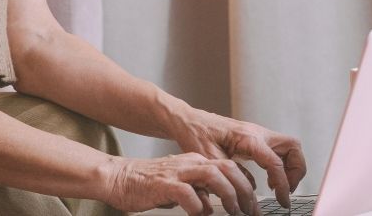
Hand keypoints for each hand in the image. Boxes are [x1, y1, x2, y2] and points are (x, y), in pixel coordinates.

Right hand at [101, 153, 260, 215]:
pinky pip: (188, 194)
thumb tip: (210, 206)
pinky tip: (199, 214)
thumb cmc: (146, 184)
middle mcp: (190, 163)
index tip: (253, 204)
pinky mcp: (164, 184)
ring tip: (232, 211)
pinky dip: (198, 206)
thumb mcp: (177, 186)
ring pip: (213, 175)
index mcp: (195, 162)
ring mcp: (178, 172)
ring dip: (228, 195)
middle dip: (244, 190)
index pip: (229, 167)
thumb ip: (195, 192)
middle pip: (227, 168)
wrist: (118, 177)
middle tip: (250, 210)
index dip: (246, 185)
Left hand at [168, 108, 305, 207]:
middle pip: (293, 147)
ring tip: (279, 187)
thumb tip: (252, 190)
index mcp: (247, 137)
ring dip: (290, 167)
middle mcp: (257, 132)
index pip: (276, 162)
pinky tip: (268, 180)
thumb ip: (233, 174)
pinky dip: (280, 165)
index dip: (283, 184)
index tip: (282, 200)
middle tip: (287, 189)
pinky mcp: (254, 138)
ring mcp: (257, 134)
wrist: (188, 121)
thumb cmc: (195, 134)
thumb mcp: (210, 159)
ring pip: (288, 147)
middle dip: (296, 170)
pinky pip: (277, 150)